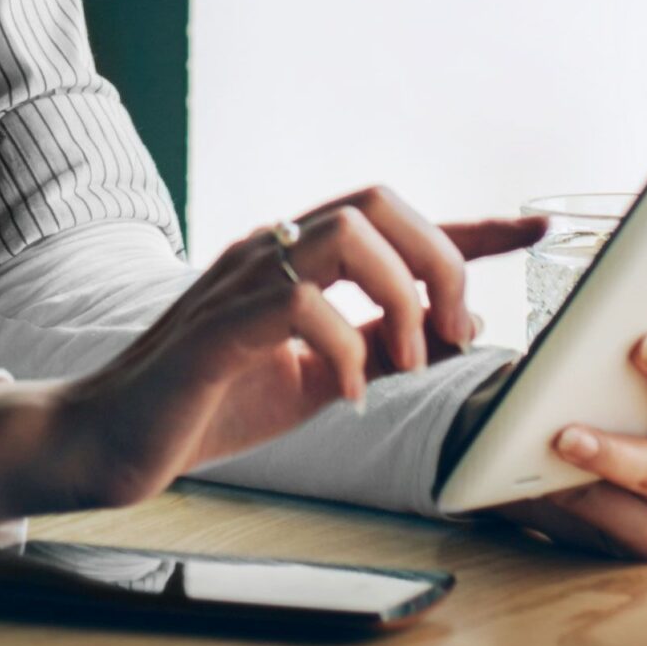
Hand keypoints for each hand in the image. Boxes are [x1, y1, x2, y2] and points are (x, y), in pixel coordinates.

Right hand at [0, 187, 549, 519]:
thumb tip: (445, 336)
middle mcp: (270, 250)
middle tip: (454, 333)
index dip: (473, 225)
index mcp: (296, 260)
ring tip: (408, 363)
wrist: (109, 442)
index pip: (396, 221)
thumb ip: (371, 350)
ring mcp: (241, 279)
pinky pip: (301, 303)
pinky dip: (344, 350)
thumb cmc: (204, 406)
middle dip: (441, 259)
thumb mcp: (312, 379)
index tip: (537, 228)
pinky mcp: (218, 324)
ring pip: (348, 234)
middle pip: (380, 203)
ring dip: (401, 298)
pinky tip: (345, 397)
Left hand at [463, 247, 646, 560]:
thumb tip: (587, 271)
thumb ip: (619, 315)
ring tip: (568, 435)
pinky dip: (575, 493)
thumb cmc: (596, 396)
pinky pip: (616, 514)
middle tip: (646, 345)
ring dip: (615, 450)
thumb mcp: (614, 353)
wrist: (553, 475)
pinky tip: (544, 480)